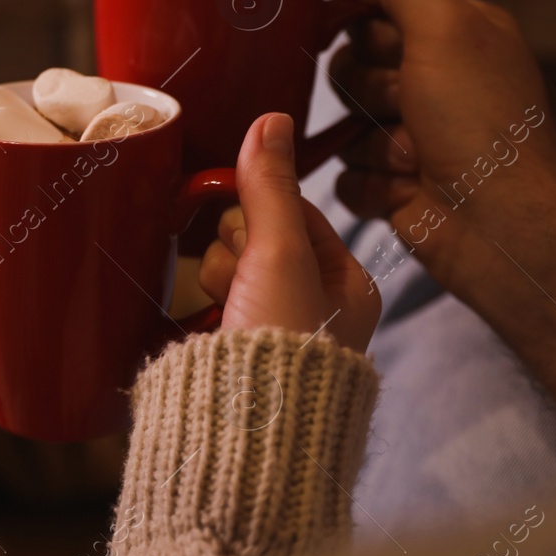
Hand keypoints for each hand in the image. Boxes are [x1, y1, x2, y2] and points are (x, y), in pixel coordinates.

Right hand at [198, 113, 379, 352]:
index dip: (262, 211)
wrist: (243, 436)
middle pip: (260, 240)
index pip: (299, 213)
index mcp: (349, 288)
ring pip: (232, 271)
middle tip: (240, 280)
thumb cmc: (280, 348)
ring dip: (217, 281)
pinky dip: (205, 311)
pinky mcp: (240, 359)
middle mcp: (320, 312)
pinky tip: (207, 326)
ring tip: (224, 312)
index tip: (245, 227)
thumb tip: (272, 120)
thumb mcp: (278, 253)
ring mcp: (277, 337)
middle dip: (236, 252)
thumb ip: (270, 187)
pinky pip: (213, 308)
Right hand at [328, 0, 555, 288]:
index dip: (366, 29)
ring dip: (373, 143)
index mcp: (452, 36)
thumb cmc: (481, 121)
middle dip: (370, 91)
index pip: (373, 12)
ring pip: (344, 124)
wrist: (502, 223)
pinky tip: (407, 191)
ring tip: (417, 158)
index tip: (382, 46)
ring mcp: (411, 137)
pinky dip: (371, 185)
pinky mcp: (393, 186)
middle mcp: (432, 82)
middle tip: (409, 106)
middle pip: (349, 68)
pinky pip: (344, 176)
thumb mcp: (446, 25)